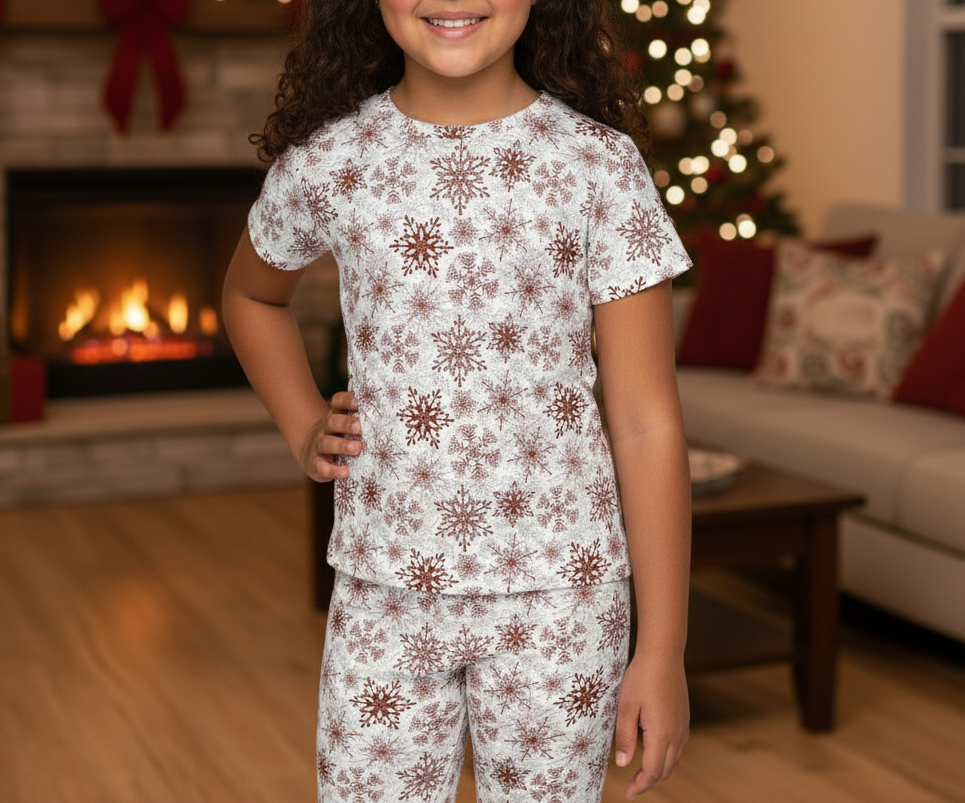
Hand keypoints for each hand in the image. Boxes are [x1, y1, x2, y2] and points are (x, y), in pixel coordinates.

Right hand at [299, 391, 361, 481]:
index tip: (356, 402)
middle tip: (360, 428)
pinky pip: (322, 467)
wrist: (310, 454)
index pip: (337, 402)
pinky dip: (334, 470)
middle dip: (346, 424)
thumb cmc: (338, 437)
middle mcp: (325, 429)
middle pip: (332, 422)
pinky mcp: (315, 465)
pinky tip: (345, 472)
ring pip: (327, 443)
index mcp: (335, 416)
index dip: (345, 400)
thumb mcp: (344, 426)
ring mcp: (318, 446)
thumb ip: (361, 420)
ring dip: (342, 445)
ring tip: (357, 448)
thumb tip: (389, 415)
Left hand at [613, 654, 689, 798]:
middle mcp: (676, 734)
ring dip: (659, 772)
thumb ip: (625, 737)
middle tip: (632, 789)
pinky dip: (667, 759)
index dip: (640, 786)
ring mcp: (683, 726)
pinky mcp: (683, 718)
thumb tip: (623, 765)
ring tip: (641, 776)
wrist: (663, 654)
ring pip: (674, 760)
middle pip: (665, 770)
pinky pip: (678, 748)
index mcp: (661, 734)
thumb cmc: (641, 678)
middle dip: (649, 783)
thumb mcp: (626, 707)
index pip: (653, 771)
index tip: (627, 793)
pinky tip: (655, 755)